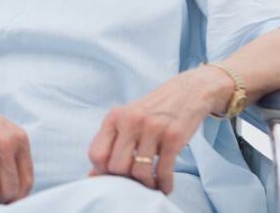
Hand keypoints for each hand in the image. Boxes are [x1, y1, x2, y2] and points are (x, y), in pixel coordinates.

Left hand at [87, 66, 233, 192]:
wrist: (186, 92)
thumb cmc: (152, 111)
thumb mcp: (126, 119)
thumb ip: (110, 144)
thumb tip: (93, 176)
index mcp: (114, 117)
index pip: (96, 154)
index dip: (101, 172)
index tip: (112, 178)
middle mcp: (131, 121)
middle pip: (116, 166)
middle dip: (124, 180)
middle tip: (134, 182)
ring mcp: (153, 129)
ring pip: (139, 172)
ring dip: (145, 184)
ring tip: (150, 185)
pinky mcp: (174, 137)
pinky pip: (164, 171)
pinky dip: (164, 184)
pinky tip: (164, 186)